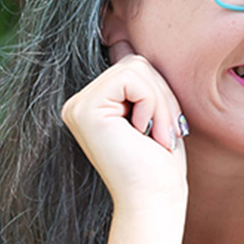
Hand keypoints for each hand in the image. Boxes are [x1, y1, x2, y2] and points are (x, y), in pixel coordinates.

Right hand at [62, 41, 187, 208]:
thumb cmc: (159, 167)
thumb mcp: (153, 115)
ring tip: (157, 137)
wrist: (153, 201)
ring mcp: (78, 106)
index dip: (160, 94)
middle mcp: (79, 104)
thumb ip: (140, 84)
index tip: (165, 132)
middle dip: (162, 97)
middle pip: (135, 63)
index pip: (133, 68)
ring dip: (161, 103)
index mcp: (94, 105)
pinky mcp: (86, 110)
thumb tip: (126, 41)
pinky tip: (146, 134)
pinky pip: (133, 79)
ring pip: (136, 67)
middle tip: (164, 136)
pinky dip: (153, 104)